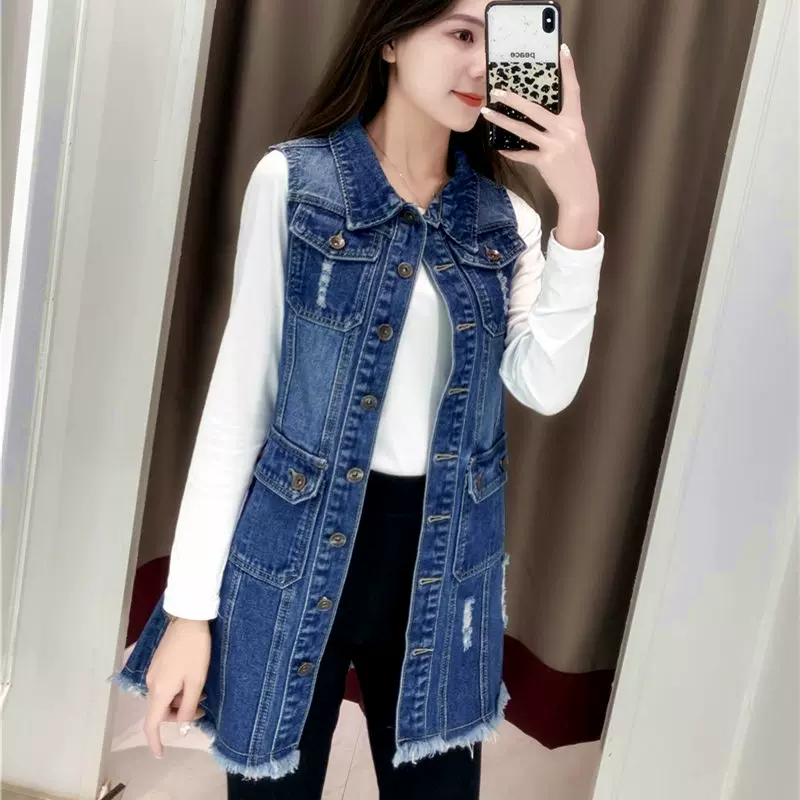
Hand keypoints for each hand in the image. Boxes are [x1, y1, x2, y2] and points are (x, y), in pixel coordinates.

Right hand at [143, 617, 210, 758]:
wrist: (188, 620)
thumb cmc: (195, 651)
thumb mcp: (196, 680)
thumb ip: (188, 706)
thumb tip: (181, 727)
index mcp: (159, 691)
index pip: (151, 724)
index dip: (155, 742)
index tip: (161, 754)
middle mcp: (151, 684)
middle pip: (160, 711)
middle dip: (178, 715)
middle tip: (201, 709)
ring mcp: (153, 673)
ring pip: (164, 698)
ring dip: (180, 701)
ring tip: (201, 693)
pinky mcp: (158, 663)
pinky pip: (165, 685)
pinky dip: (177, 690)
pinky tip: (192, 680)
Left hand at [481, 43, 598, 214]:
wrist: (581, 194)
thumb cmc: (576, 166)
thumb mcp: (573, 141)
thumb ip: (560, 127)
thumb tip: (538, 116)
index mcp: (575, 122)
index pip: (573, 90)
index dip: (569, 70)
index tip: (563, 50)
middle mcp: (566, 131)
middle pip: (536, 109)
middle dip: (514, 99)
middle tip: (497, 90)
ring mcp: (555, 146)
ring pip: (523, 130)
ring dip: (502, 121)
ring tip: (487, 113)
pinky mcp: (545, 161)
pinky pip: (522, 154)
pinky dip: (511, 151)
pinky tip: (499, 147)